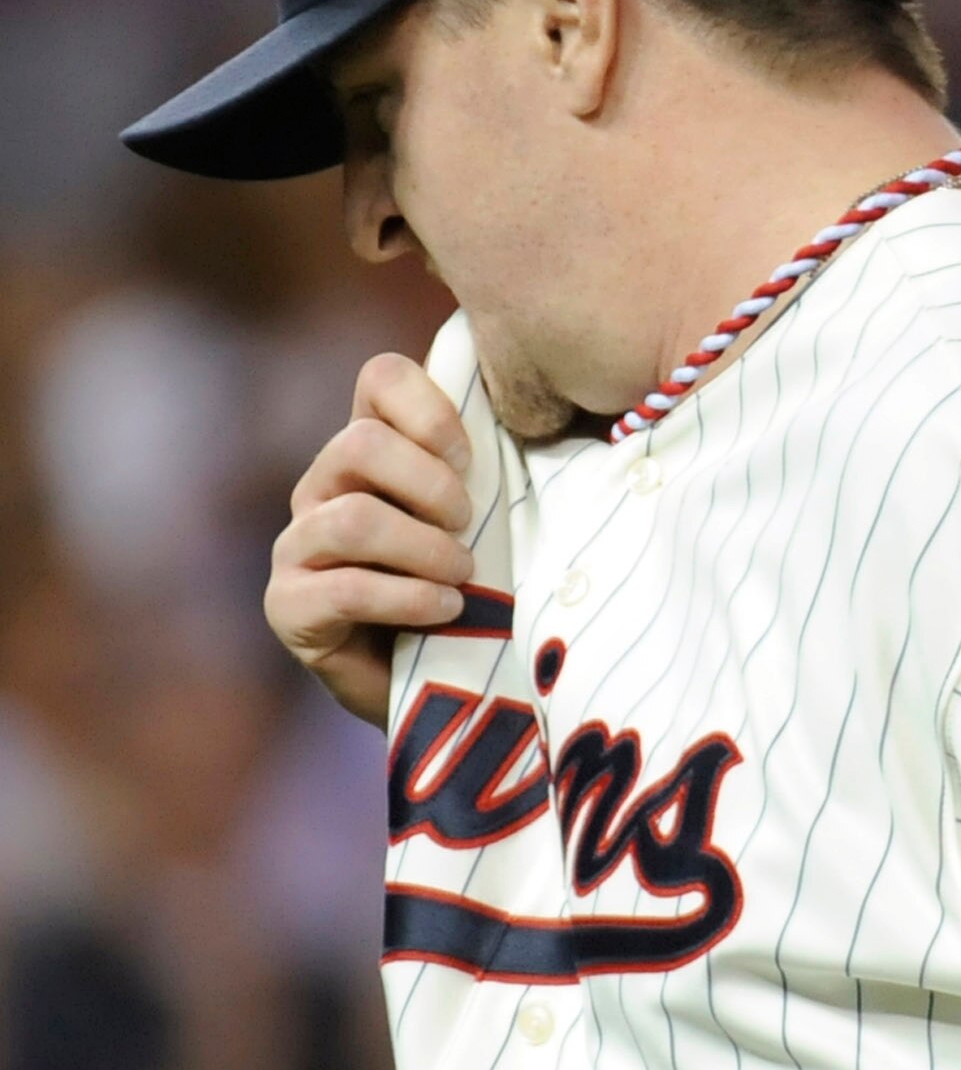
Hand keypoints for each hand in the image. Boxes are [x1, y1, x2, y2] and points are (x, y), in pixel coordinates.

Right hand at [267, 352, 473, 726]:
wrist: (447, 692)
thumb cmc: (479, 596)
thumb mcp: (499, 525)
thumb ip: (509, 470)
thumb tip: (562, 421)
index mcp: (372, 453)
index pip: (380, 378)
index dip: (430, 410)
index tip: (470, 462)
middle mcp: (323, 489)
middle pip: (360, 444)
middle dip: (430, 486)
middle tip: (469, 527)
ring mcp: (298, 547)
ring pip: (352, 518)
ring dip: (423, 549)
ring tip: (463, 577)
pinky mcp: (289, 606)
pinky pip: (343, 588)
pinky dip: (407, 598)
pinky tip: (446, 611)